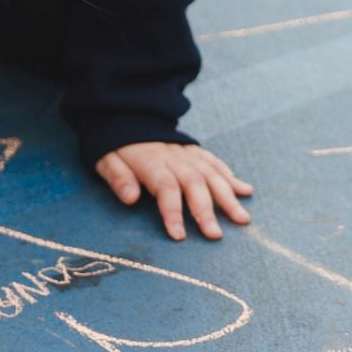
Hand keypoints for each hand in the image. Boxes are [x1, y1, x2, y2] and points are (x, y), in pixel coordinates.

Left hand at [94, 141, 251, 240]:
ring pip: (211, 174)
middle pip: (194, 183)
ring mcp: (187, 153)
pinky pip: (214, 162)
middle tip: (216, 235)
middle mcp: (173, 157)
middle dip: (206, 210)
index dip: (173, 211)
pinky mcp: (195, 150)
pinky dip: (230, 176)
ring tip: (242, 219)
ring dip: (228, 197)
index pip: (165, 187)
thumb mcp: (106, 160)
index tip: (179, 235)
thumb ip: (118, 178)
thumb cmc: (116, 147)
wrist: (127, 115)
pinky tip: (245, 191)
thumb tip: (130, 199)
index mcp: (150, 161)